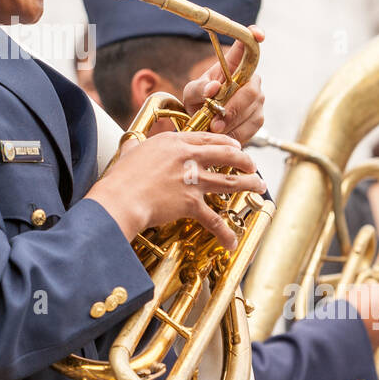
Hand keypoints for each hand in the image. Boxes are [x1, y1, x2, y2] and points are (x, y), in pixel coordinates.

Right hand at [87, 130, 264, 249]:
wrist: (120, 199)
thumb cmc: (120, 178)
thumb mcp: (130, 152)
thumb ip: (136, 147)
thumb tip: (132, 144)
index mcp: (174, 142)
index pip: (208, 138)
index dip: (226, 142)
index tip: (235, 146)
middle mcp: (188, 157)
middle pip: (227, 154)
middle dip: (244, 159)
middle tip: (252, 165)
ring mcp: (192, 180)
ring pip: (230, 182)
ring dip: (249, 184)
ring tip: (259, 187)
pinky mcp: (191, 203)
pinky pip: (214, 220)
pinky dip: (225, 232)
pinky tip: (232, 241)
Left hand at [181, 27, 264, 146]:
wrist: (201, 123)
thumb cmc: (198, 100)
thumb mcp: (190, 93)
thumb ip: (198, 89)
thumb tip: (214, 89)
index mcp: (233, 64)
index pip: (247, 45)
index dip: (254, 36)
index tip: (258, 35)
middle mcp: (250, 79)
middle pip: (251, 89)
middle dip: (233, 107)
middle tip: (215, 121)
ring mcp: (257, 98)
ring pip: (252, 109)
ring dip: (231, 122)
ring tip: (213, 128)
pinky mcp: (258, 117)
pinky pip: (251, 126)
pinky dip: (236, 132)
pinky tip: (223, 134)